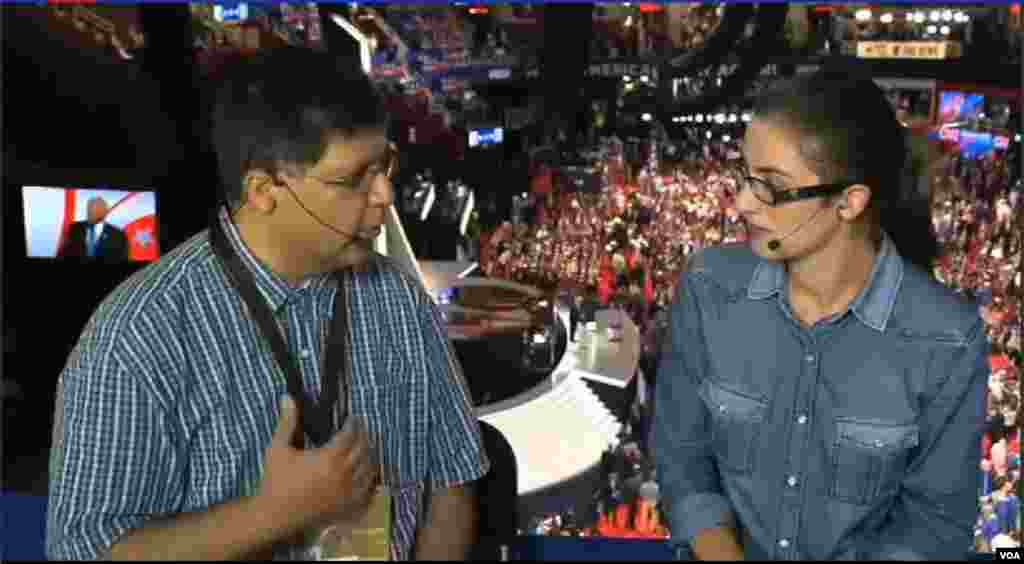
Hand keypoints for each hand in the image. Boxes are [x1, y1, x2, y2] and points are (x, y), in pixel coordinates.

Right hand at [256, 396, 379, 532]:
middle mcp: (342, 474)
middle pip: (363, 449)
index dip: (353, 424)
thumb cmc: (275, 480)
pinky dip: (370, 477)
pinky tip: (367, 471)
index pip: (350, 434)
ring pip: (369, 468)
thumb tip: (287, 398)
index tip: (353, 418)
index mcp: (328, 458)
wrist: (274, 514)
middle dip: (364, 436)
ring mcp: (347, 491)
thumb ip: (287, 422)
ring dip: (369, 454)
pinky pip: (367, 489)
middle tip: (361, 429)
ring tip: (365, 446)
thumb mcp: (278, 448)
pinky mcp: (346, 506)